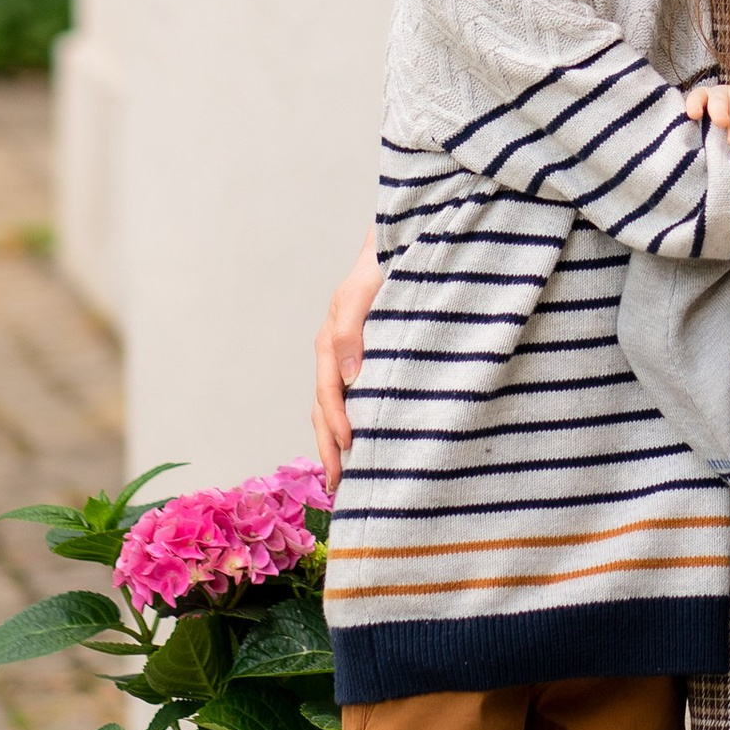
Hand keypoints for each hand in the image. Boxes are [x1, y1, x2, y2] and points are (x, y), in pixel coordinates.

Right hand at [312, 235, 384, 497]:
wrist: (405, 243)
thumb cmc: (383, 264)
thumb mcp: (363, 292)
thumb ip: (352, 329)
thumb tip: (349, 377)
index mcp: (331, 340)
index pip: (329, 392)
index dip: (336, 422)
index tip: (351, 447)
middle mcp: (336, 354)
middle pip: (325, 409)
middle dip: (329, 448)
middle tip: (338, 486)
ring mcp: (350, 358)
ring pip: (336, 409)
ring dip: (337, 442)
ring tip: (345, 477)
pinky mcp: (369, 359)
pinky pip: (356, 398)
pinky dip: (354, 424)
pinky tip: (367, 445)